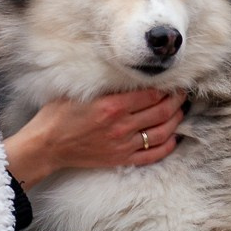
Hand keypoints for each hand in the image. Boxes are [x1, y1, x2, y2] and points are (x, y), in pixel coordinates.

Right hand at [4, 89, 185, 188]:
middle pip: (162, 112)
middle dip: (177, 101)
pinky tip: (173, 137)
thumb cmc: (59, 115)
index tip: (174, 82)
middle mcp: (121, 126)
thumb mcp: (79, 92)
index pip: (151, 94)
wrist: (47, 146)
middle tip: (183, 94)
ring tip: (180, 112)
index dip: (168, 87)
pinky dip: (168, 146)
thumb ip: (104, 83)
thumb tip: (125, 71)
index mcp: (112, 106)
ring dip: (176, 121)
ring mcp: (123, 145)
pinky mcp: (121, 159)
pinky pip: (152, 155)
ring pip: (162, 132)